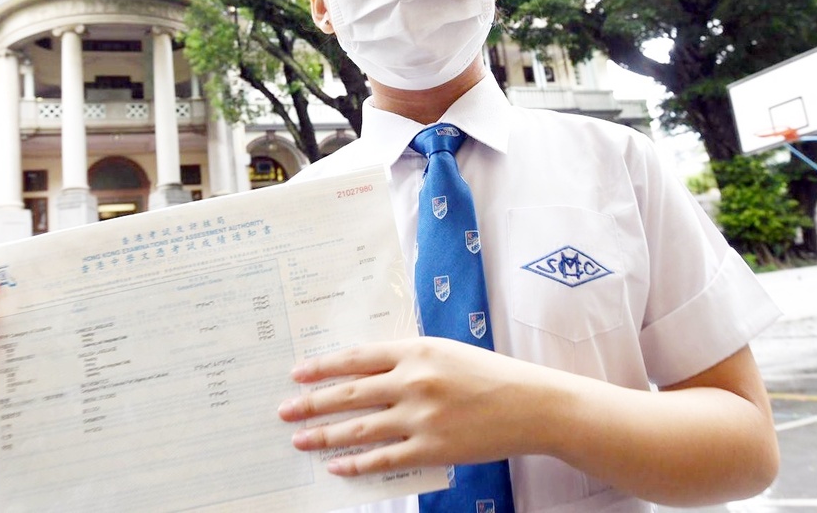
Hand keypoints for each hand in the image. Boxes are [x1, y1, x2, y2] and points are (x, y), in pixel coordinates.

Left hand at [277, 337, 534, 475]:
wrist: (531, 405)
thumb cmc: (489, 375)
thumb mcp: (446, 352)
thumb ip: (406, 359)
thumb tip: (363, 372)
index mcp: (416, 351)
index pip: (356, 358)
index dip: (323, 367)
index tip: (297, 373)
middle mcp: (413, 381)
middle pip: (348, 393)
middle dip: (311, 403)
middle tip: (285, 410)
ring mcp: (420, 417)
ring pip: (358, 428)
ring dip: (324, 435)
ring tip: (300, 439)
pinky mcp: (431, 448)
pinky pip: (382, 459)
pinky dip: (355, 464)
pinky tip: (337, 465)